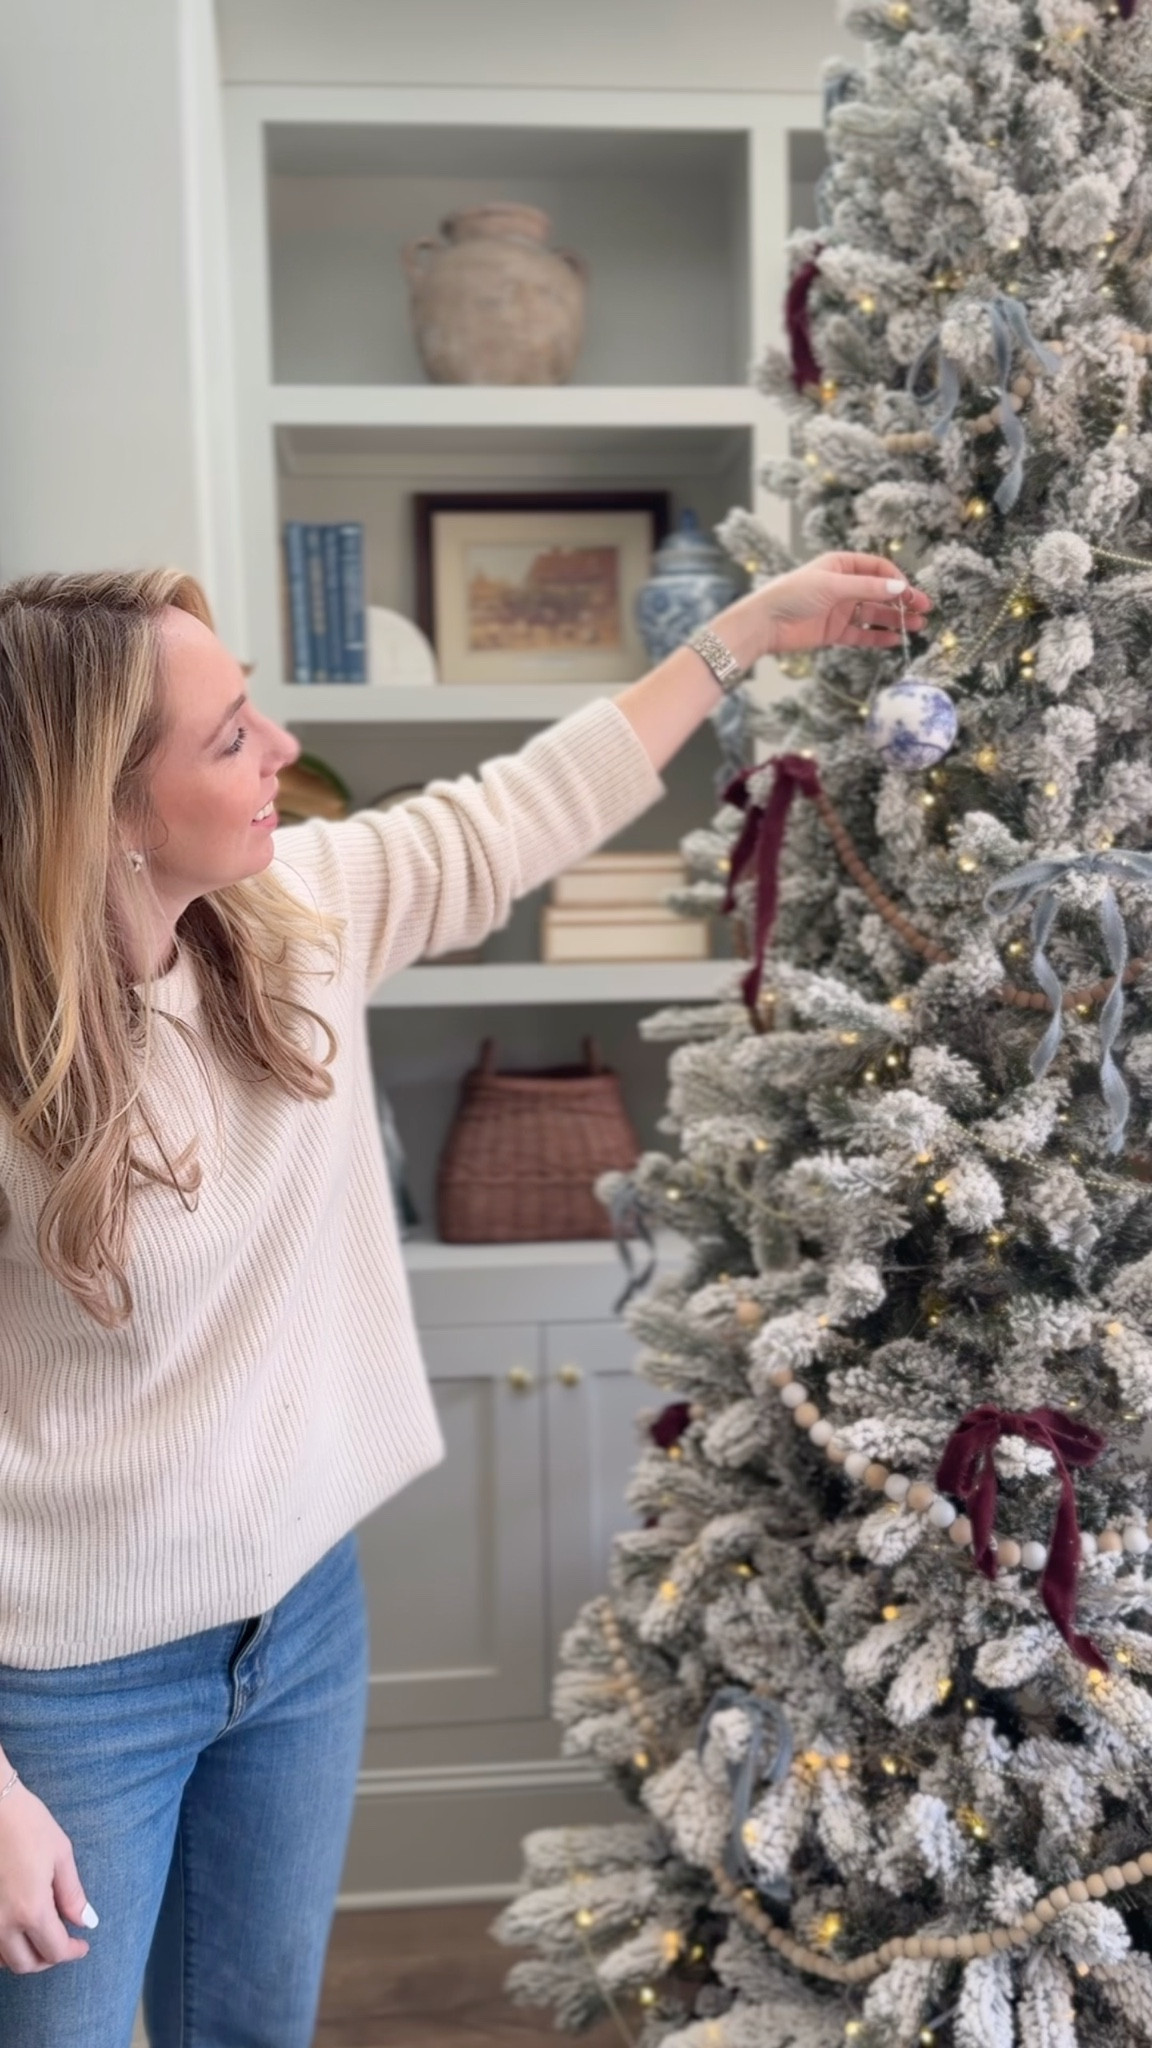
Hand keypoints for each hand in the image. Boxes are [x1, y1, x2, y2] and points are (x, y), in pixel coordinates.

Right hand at [0, 1782, 96, 1973]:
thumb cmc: (27, 1824)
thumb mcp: (60, 1854)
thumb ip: (72, 1894)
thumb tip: (86, 1922)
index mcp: (31, 1910)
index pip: (54, 1951)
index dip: (72, 1952)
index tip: (83, 1944)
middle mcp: (3, 1923)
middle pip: (26, 1964)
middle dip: (48, 1959)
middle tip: (64, 1942)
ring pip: (3, 1959)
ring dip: (24, 1955)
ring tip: (41, 1935)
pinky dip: (4, 1946)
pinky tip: (17, 1927)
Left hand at [758, 551, 932, 655]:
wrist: (764, 624)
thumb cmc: (793, 595)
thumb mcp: (832, 585)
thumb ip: (867, 588)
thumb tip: (899, 588)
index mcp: (841, 565)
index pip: (878, 569)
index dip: (896, 580)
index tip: (911, 592)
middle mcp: (843, 586)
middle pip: (879, 592)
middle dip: (902, 601)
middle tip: (924, 609)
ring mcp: (839, 610)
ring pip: (873, 614)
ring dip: (895, 619)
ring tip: (917, 626)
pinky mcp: (834, 632)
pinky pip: (861, 634)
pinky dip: (878, 637)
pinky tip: (895, 639)